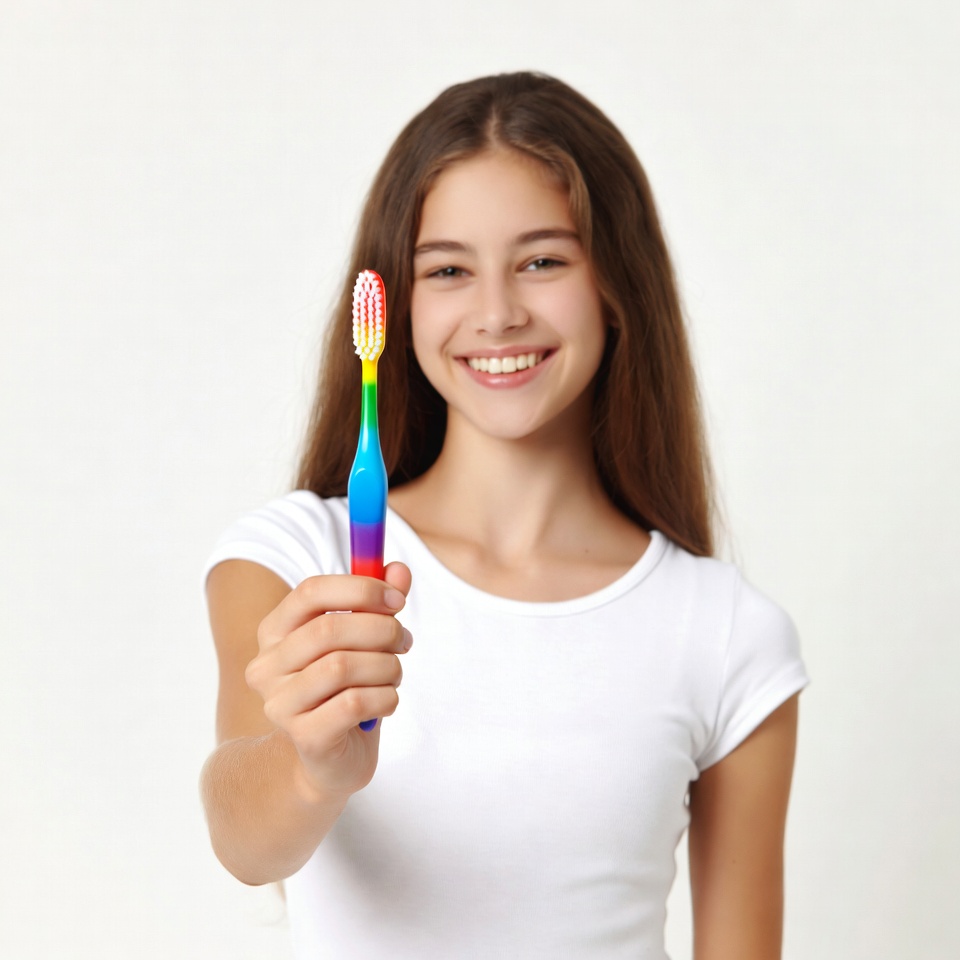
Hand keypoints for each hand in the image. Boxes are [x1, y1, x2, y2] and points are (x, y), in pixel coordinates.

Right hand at [245, 562, 412, 800]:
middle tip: (404, 640)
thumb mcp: (363, 641)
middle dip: (380, 630)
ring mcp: (280, 704)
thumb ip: (379, 603)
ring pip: (343, 666)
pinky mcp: (304, 737)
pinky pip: (354, 703)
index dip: (360, 588)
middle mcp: (267, 666)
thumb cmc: (345, 690)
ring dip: (386, 666)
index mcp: (275, 631)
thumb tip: (399, 569)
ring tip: (394, 674)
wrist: (329, 761)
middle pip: (328, 629)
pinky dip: (385, 697)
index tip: (398, 599)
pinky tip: (386, 702)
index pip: (311, 591)